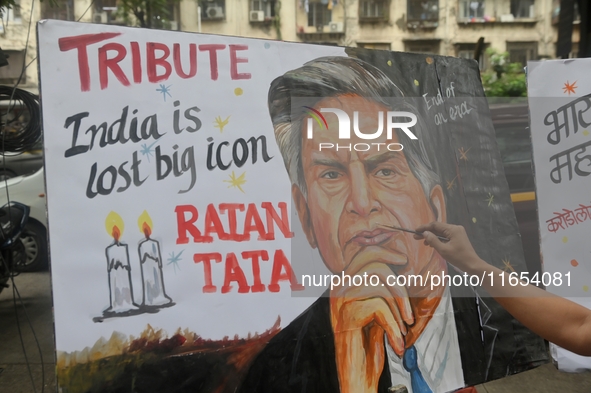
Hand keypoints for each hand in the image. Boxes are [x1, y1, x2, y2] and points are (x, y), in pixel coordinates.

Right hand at [330, 262, 412, 392]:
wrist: (357, 376)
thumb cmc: (368, 345)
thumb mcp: (377, 311)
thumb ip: (382, 290)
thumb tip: (399, 266)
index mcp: (343, 283)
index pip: (364, 254)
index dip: (385, 252)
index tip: (403, 260)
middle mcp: (338, 287)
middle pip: (375, 265)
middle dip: (400, 288)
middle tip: (409, 316)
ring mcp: (340, 300)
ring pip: (380, 285)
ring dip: (398, 311)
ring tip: (401, 332)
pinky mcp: (346, 315)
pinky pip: (379, 306)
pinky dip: (393, 326)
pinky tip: (395, 344)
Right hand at [414, 222, 484, 273]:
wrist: (472, 264)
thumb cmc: (458, 258)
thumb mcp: (443, 250)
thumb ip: (433, 240)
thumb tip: (425, 233)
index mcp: (452, 229)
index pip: (435, 225)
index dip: (424, 228)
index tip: (415, 231)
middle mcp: (455, 228)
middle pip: (438, 228)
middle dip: (427, 233)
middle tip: (416, 237)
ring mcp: (457, 233)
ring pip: (441, 233)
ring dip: (432, 237)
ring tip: (423, 243)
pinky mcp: (458, 238)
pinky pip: (445, 236)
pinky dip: (438, 239)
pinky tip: (432, 244)